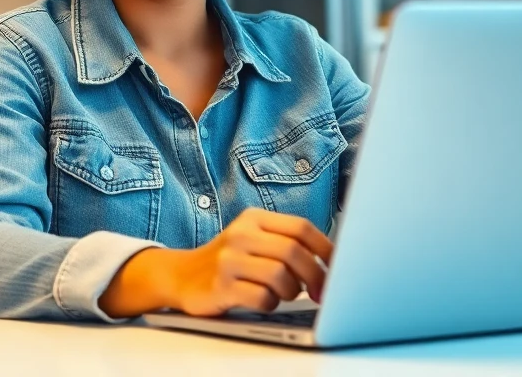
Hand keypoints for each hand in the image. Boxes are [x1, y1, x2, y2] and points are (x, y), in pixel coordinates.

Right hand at [166, 208, 332, 316]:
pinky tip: (265, 301)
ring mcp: (228, 260)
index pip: (301, 227)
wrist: (182, 276)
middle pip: (293, 252)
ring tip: (285, 293)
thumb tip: (332, 260)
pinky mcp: (220, 286)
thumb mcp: (254, 239)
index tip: (339, 267)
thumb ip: (286, 242)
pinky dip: (270, 303)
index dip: (326, 248)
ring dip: (291, 291)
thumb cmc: (231, 260)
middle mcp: (241, 234)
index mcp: (254, 218)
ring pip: (280, 275)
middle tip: (320, 292)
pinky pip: (261, 297)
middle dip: (315, 275)